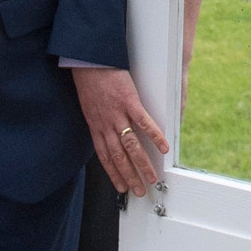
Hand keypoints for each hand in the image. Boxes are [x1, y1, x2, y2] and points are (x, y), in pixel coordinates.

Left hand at [72, 67, 168, 196]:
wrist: (88, 60)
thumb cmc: (88, 80)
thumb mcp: (88, 105)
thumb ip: (98, 121)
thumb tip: (106, 132)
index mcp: (96, 126)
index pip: (105, 157)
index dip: (114, 174)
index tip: (122, 187)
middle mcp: (106, 124)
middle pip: (120, 157)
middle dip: (130, 176)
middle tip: (140, 190)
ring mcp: (118, 114)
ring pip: (132, 146)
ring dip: (142, 164)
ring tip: (152, 177)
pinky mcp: (129, 101)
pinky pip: (144, 123)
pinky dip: (155, 136)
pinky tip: (163, 147)